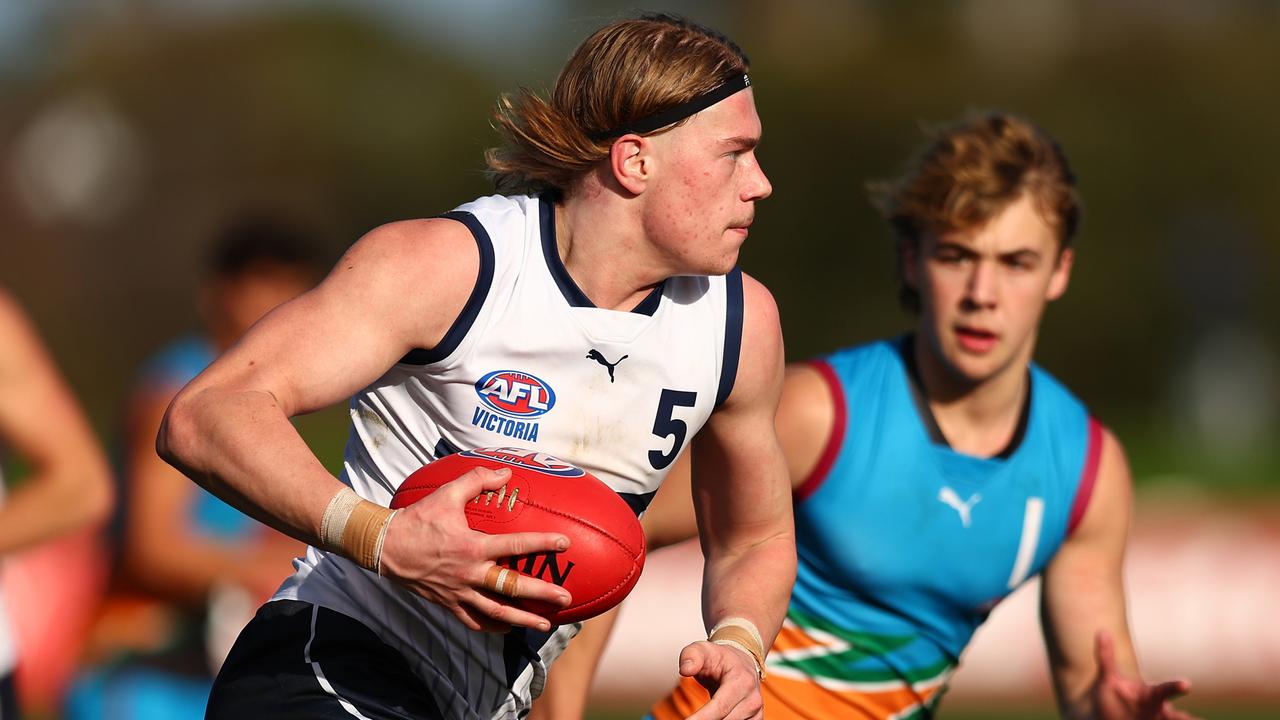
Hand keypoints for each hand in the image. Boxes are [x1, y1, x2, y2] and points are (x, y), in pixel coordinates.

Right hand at [378, 466, 571, 632]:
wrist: (385, 546)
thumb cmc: (418, 519)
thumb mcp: (446, 493)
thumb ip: (477, 480)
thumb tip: (505, 473)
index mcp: (473, 546)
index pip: (516, 545)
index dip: (542, 543)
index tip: (564, 543)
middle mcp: (470, 573)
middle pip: (512, 587)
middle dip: (541, 593)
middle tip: (565, 596)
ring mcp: (459, 592)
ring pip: (496, 612)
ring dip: (523, 619)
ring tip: (545, 624)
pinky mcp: (448, 603)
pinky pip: (473, 621)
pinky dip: (492, 627)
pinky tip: (507, 629)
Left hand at [677, 640, 762, 719]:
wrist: (741, 662)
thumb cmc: (719, 657)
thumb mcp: (702, 649)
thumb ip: (691, 656)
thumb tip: (685, 670)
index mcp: (741, 681)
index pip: (720, 707)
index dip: (701, 718)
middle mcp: (752, 699)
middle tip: (687, 719)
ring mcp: (756, 712)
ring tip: (699, 716)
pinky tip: (712, 718)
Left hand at [1091, 630, 1195, 719]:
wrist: (1106, 717)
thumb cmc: (1110, 698)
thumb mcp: (1106, 679)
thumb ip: (1106, 657)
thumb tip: (1101, 631)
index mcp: (1151, 696)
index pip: (1165, 690)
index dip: (1175, 686)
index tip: (1186, 684)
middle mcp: (1159, 712)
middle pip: (1178, 716)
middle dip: (1186, 719)